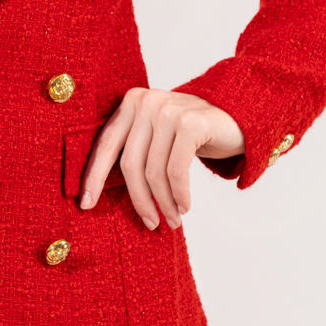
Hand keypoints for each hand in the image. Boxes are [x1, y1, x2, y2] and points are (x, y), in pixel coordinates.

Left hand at [79, 87, 244, 229]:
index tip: (86, 206)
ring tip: (172, 219)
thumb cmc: (192, 135)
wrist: (239, 118)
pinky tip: (184, 207)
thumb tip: (97, 191)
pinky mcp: (191, 123)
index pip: (106, 144)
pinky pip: (176, 170)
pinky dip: (179, 194)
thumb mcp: (158, 137)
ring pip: (154, 171)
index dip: (93, 177)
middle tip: (150, 223)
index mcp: (132, 103)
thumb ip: (133, 150)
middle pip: (130, 164)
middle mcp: (147, 102)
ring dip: (164, 202)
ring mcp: (169, 110)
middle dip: (139, 200)